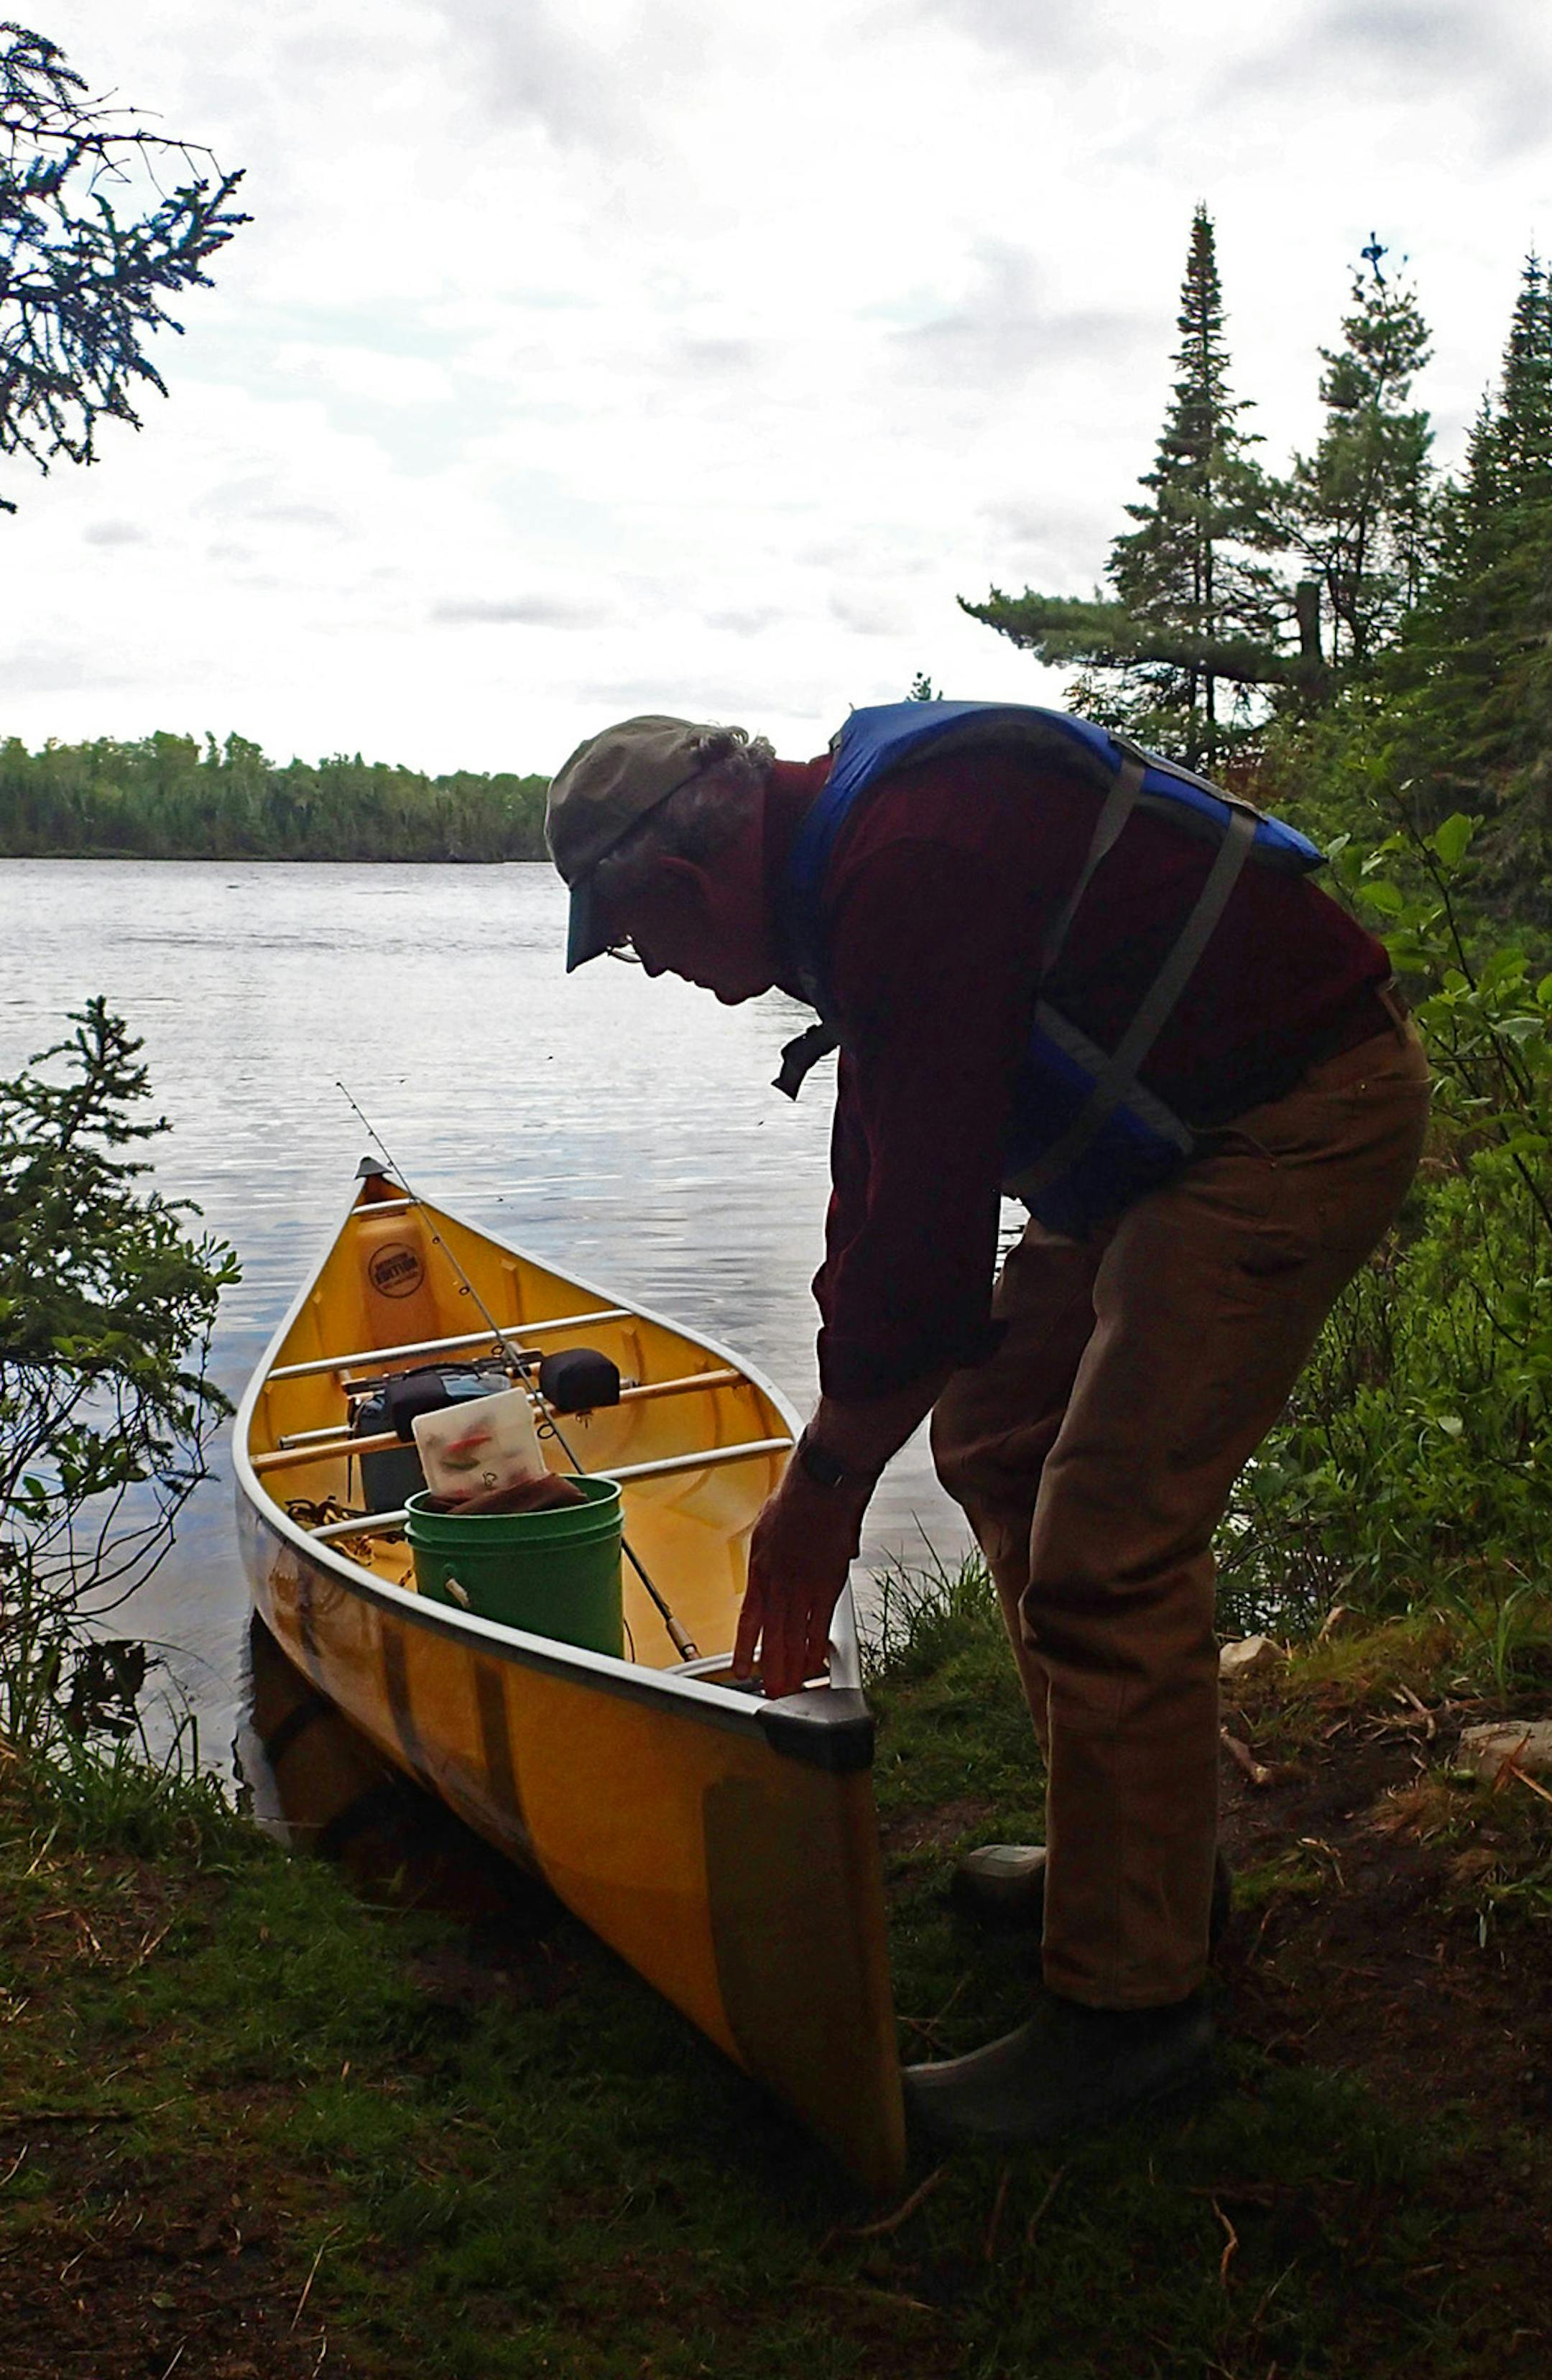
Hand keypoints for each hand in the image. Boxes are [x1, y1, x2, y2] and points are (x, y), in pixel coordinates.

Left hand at [733, 1464, 869, 1698]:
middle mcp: (780, 1579)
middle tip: (771, 1691)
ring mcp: (805, 1583)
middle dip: (771, 1667)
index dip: (745, 1648)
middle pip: (773, 1634)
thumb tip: (782, 1574)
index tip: (742, 1670)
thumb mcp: (768, 1526)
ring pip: (796, 1634)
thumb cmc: (797, 1495)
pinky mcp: (830, 1582)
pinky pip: (822, 1622)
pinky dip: (818, 1645)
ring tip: (792, 1688)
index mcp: (760, 1566)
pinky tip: (816, 1662)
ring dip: (794, 1665)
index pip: (749, 1617)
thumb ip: (773, 1555)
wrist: (823, 1482)